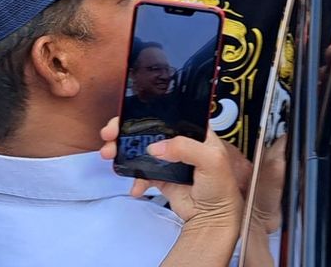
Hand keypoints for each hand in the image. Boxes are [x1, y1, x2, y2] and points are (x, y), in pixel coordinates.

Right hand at [99, 118, 241, 228]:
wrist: (213, 218)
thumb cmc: (220, 186)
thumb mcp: (211, 160)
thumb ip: (185, 148)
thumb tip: (155, 148)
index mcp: (193, 130)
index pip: (166, 114)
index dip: (144, 112)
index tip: (125, 116)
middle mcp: (179, 141)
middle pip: (147, 129)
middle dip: (124, 130)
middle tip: (109, 134)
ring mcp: (167, 159)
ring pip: (139, 149)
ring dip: (122, 151)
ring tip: (110, 155)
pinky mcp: (160, 177)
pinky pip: (141, 173)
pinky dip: (134, 179)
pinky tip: (136, 188)